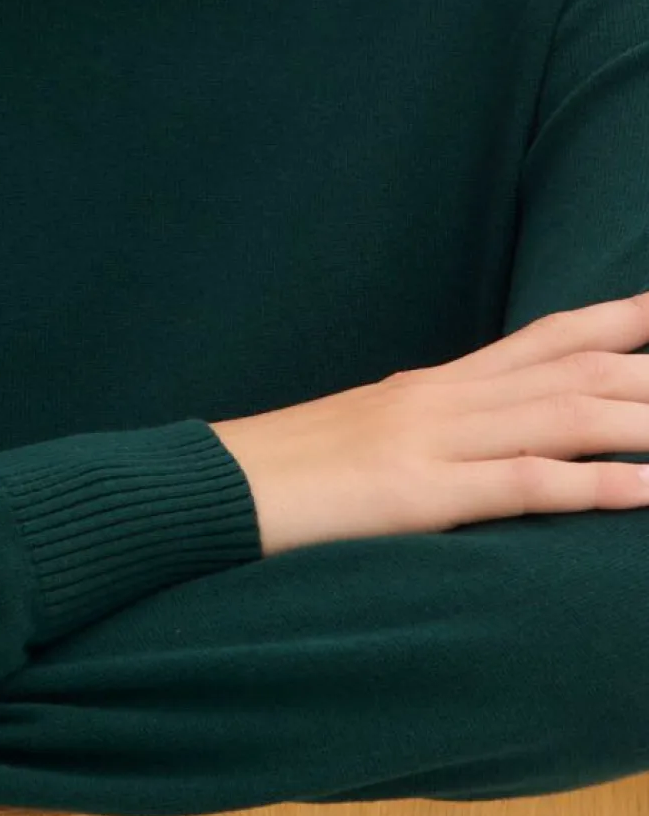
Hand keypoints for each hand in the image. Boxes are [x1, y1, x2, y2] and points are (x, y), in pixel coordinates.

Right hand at [209, 289, 648, 557]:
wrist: (210, 488)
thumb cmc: (289, 475)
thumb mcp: (372, 439)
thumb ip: (435, 432)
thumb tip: (487, 442)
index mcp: (436, 384)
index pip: (548, 337)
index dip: (621, 322)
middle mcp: (444, 396)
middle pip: (575, 369)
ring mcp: (430, 439)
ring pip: (564, 415)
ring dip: (646, 420)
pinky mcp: (415, 492)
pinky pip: (521, 484)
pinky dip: (594, 486)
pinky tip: (647, 492)